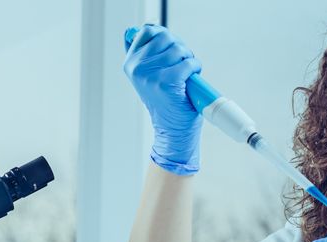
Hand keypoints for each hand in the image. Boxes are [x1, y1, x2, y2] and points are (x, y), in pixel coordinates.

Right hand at [123, 25, 202, 175]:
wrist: (171, 128)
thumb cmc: (165, 99)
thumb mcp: (149, 75)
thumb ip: (146, 52)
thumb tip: (149, 28)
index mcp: (130, 63)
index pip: (148, 31)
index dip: (165, 36)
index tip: (171, 49)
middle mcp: (137, 68)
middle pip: (166, 37)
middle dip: (179, 47)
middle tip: (182, 63)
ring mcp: (151, 75)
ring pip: (179, 49)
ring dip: (189, 59)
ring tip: (186, 74)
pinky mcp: (167, 82)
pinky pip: (188, 63)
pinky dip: (195, 68)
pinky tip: (191, 79)